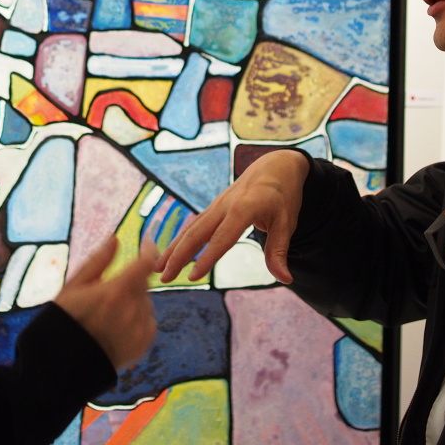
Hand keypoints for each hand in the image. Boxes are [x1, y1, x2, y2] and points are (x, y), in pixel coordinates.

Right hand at [53, 237, 157, 370]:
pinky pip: (148, 322)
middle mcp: (133, 310)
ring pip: (146, 302)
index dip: (148, 250)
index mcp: (116, 292)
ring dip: (135, 299)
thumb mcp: (74, 285)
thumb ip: (98, 261)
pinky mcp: (142, 345)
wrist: (63, 364)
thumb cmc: (64, 319)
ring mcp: (140, 329)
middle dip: (132, 279)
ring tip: (110, 311)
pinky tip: (118, 324)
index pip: (146, 263)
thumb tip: (115, 238)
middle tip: (110, 288)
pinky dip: (138, 318)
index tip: (145, 243)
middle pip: (144, 283)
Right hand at [156, 149, 308, 284]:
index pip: (222, 237)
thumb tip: (285, 279)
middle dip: (178, 255)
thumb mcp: (287, 222)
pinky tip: (169, 254)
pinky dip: (180, 239)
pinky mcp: (214, 207)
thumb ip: (279, 251)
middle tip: (163, 278)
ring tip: (157, 268)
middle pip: (197, 232)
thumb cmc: (284, 195)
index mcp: (245, 208)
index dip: (207, 258)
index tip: (192, 277)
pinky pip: (194, 224)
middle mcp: (225, 205)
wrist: (276, 165)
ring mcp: (217, 204)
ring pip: (191, 228)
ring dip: (173, 248)